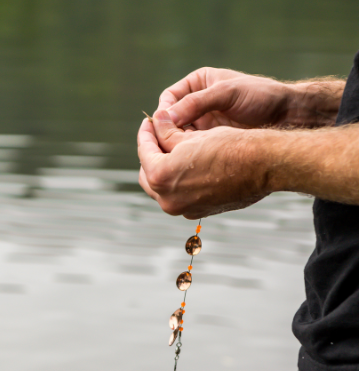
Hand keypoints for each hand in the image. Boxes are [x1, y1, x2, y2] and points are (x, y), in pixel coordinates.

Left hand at [138, 110, 271, 218]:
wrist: (264, 165)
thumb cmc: (230, 147)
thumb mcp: (192, 135)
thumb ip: (166, 130)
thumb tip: (156, 120)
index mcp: (161, 176)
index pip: (144, 151)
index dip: (146, 132)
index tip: (149, 122)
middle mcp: (168, 199)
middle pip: (148, 173)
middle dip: (151, 154)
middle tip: (158, 136)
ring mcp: (183, 209)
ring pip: (162, 187)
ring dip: (164, 168)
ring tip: (173, 149)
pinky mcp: (199, 211)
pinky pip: (180, 195)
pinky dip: (179, 181)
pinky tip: (188, 165)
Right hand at [155, 67, 292, 149]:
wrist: (288, 115)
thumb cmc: (262, 96)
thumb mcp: (227, 94)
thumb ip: (196, 103)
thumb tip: (166, 117)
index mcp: (197, 83)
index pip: (168, 98)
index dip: (163, 112)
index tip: (163, 126)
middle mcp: (196, 102)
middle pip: (170, 118)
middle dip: (167, 131)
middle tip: (167, 145)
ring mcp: (203, 122)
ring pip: (178, 134)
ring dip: (176, 143)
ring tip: (179, 153)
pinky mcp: (211, 138)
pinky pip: (192, 145)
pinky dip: (189, 151)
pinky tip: (191, 158)